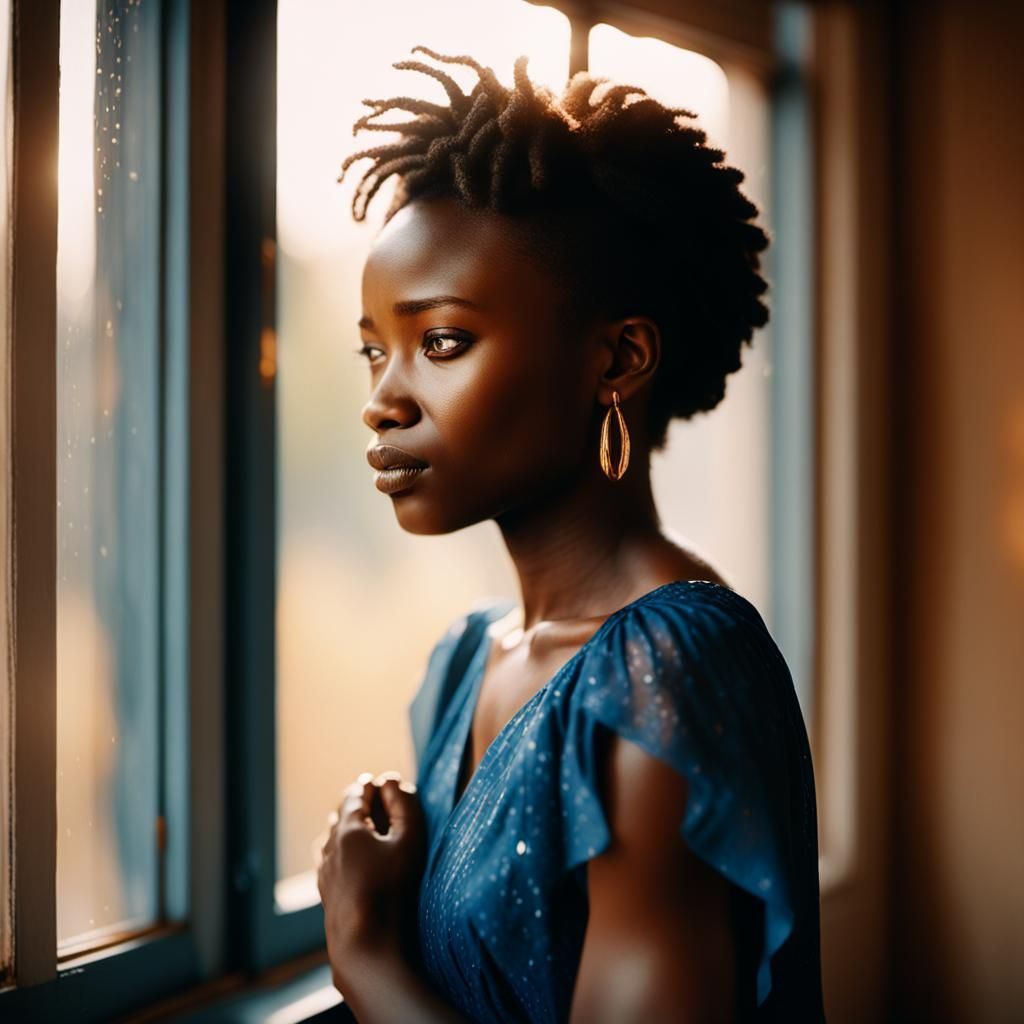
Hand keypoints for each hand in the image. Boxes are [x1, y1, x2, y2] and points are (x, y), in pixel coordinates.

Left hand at [315, 770, 426, 983]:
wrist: (363, 943)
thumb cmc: (390, 888)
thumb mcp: (407, 841)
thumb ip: (403, 805)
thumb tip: (390, 779)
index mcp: (347, 828)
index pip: (356, 793)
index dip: (371, 785)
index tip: (382, 782)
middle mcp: (330, 845)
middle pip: (342, 814)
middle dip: (358, 804)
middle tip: (373, 798)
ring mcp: (325, 869)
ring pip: (334, 838)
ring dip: (349, 827)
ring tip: (362, 825)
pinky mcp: (326, 890)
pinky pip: (332, 859)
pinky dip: (343, 850)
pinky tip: (350, 858)